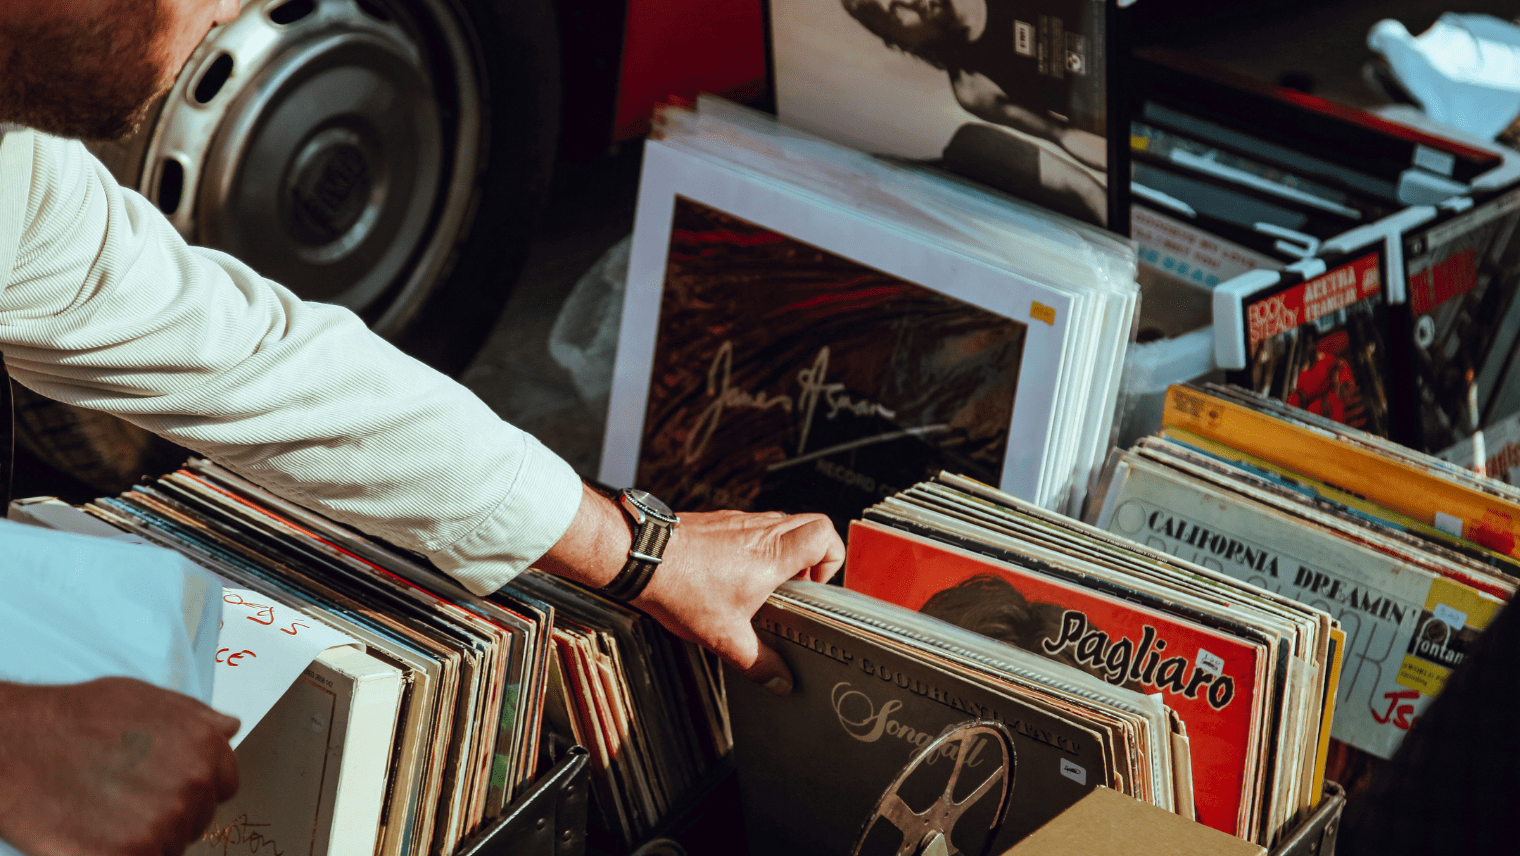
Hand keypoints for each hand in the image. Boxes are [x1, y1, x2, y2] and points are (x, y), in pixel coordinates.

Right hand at [0, 677, 239, 855]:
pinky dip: (121, 853)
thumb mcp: (148, 699)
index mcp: (205, 747)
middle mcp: (193, 784)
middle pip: (197, 819)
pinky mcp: (130, 854)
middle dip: (169, 813)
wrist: (19, 744)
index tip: (166, 787)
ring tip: (106, 813)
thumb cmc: (77, 718)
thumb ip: (196, 718)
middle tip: (125, 799)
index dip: (195, 789)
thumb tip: (230, 728)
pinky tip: (97, 834)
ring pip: (170, 845)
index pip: (225, 786)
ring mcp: (164, 822)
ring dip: (145, 837)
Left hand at [633, 509, 845, 694]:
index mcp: (772, 555)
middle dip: (814, 556)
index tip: (814, 586)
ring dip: (783, 551)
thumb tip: (779, 680)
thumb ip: (759, 662)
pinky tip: (734, 575)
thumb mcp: (725, 637)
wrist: (641, 557)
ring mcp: (739, 521)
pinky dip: (755, 546)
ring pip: (781, 523)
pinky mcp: (719, 521)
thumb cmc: (680, 587)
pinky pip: (752, 526)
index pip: (825, 534)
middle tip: (796, 585)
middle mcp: (761, 530)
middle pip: (810, 523)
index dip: (831, 559)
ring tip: (765, 584)